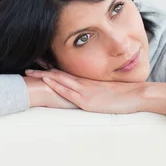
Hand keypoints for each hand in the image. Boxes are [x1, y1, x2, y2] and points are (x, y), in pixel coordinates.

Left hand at [25, 69, 165, 115]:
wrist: (136, 95)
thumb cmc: (124, 95)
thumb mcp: (106, 92)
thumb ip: (96, 92)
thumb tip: (91, 95)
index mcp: (87, 83)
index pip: (65, 74)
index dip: (52, 69)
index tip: (41, 65)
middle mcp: (84, 85)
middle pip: (59, 75)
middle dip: (43, 71)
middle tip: (29, 66)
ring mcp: (84, 92)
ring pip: (60, 81)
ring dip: (44, 76)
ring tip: (31, 72)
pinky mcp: (87, 100)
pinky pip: (67, 91)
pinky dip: (56, 84)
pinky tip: (47, 80)